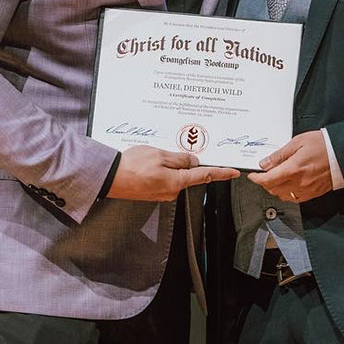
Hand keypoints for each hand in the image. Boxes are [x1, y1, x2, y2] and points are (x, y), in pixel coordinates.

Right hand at [107, 145, 238, 200]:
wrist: (109, 178)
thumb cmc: (132, 166)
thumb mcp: (159, 155)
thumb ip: (179, 159)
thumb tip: (193, 162)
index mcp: (176, 182)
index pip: (205, 176)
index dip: (221, 173)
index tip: (234, 172)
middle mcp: (171, 191)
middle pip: (188, 174)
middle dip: (186, 162)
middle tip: (174, 150)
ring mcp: (161, 193)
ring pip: (175, 175)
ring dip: (171, 164)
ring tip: (154, 154)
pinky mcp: (152, 192)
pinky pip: (164, 178)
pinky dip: (162, 169)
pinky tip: (150, 162)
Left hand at [247, 131, 332, 203]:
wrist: (343, 154)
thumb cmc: (323, 145)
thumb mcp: (298, 142)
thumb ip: (280, 155)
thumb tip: (265, 163)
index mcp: (294, 168)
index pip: (268, 179)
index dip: (257, 179)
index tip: (252, 176)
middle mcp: (299, 182)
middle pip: (273, 189)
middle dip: (264, 183)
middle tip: (262, 175)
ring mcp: (306, 190)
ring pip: (282, 196)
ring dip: (274, 189)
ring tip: (274, 179)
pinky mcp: (313, 194)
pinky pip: (294, 199)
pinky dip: (286, 193)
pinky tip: (287, 185)